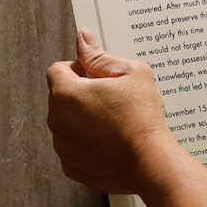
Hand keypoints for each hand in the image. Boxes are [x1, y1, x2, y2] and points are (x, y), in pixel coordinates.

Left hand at [46, 30, 175, 194]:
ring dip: (82, 120)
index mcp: (66, 93)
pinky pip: (74, 148)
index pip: (57, 69)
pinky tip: (110, 142)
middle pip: (60, 97)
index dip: (77, 68)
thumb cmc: (141, 117)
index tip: (96, 76)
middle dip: (80, 94)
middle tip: (111, 99)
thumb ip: (99, 56)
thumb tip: (83, 39)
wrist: (150, 161)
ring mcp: (62, 146)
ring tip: (113, 122)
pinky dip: (87, 144)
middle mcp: (57, 120)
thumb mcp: (130, 73)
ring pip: (66, 124)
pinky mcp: (71, 166)